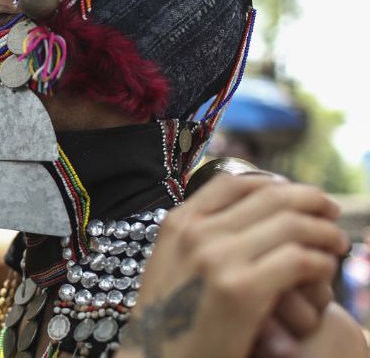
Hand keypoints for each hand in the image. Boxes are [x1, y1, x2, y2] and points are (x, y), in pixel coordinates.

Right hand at [117, 175, 348, 357]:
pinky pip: (300, 260)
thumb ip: (196, 240)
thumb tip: (238, 220)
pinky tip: (322, 276)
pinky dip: (321, 263)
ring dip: (325, 233)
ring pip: (293, 224)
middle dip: (311, 202)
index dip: (275, 184)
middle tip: (331, 216)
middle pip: (271, 196)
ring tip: (336, 246)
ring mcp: (217, 259)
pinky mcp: (242, 290)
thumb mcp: (170, 267)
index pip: (235, 181)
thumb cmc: (168, 323)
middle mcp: (196, 233)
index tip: (296, 199)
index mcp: (177, 223)